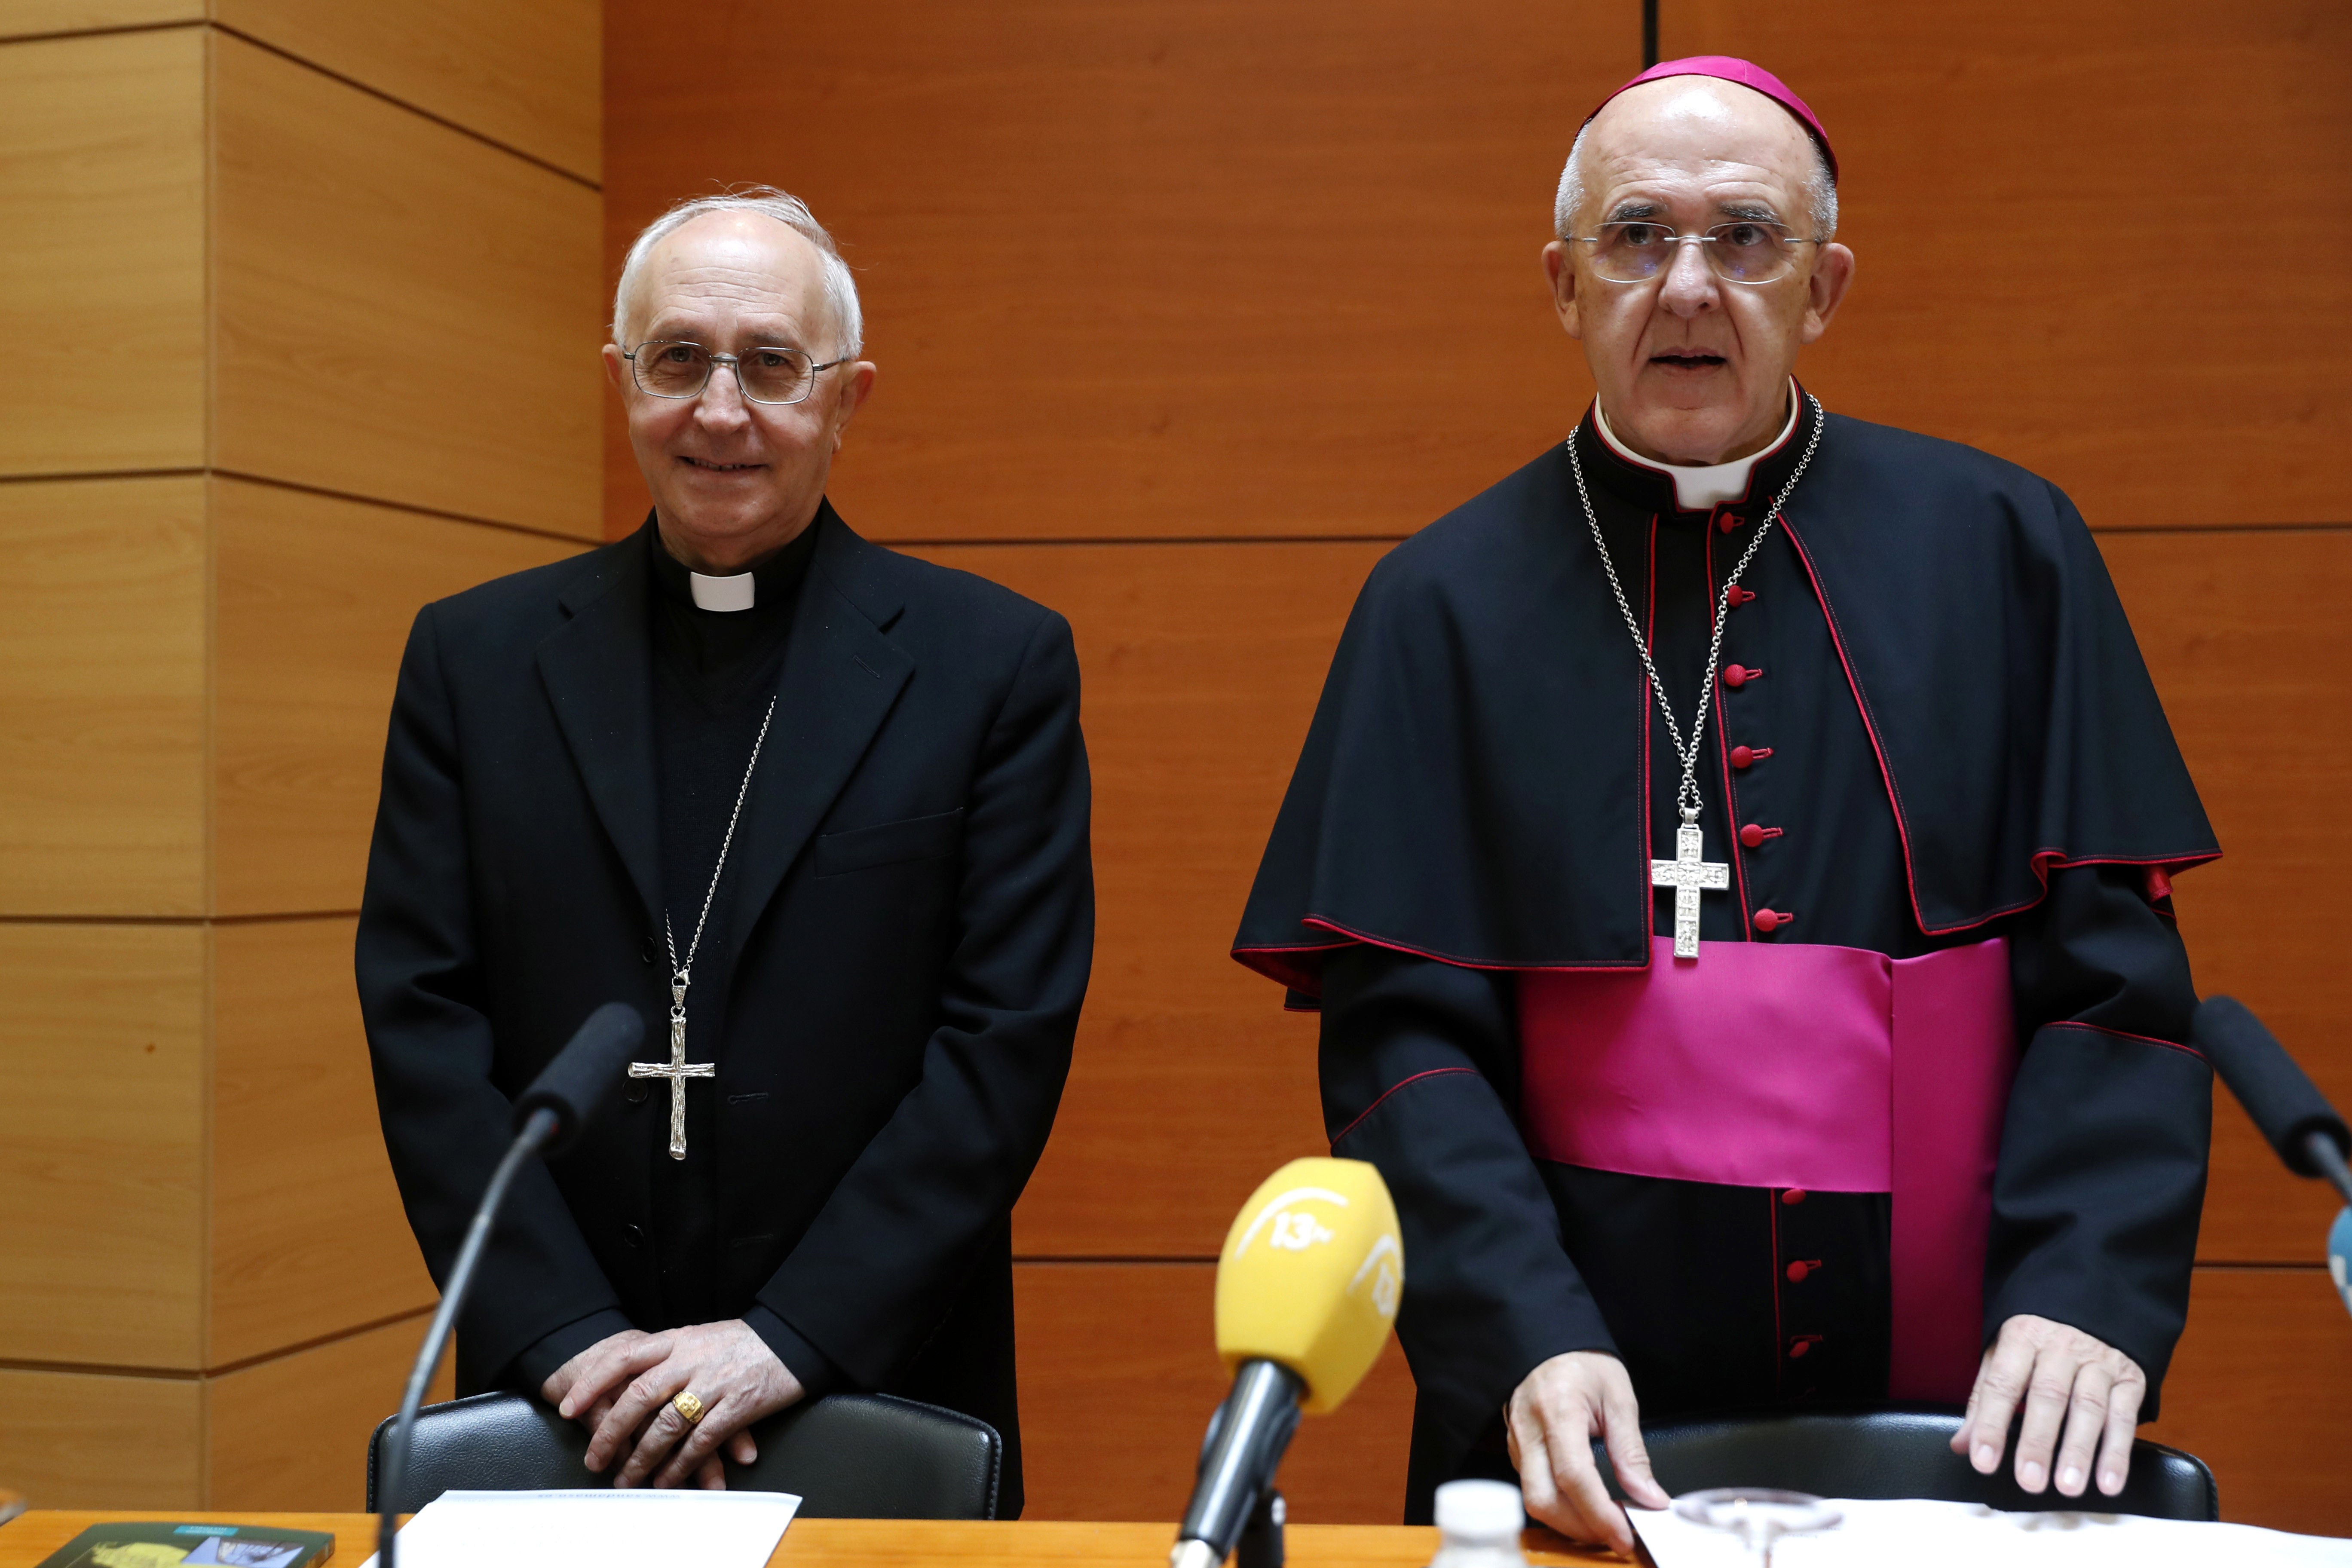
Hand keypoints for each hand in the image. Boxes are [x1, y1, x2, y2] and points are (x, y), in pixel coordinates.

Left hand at [547, 1320, 806, 1489]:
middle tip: (594, 1460)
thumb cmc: (745, 1341)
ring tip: (627, 1480)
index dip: (592, 1383)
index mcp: (677, 1340)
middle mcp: (690, 1360)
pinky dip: (680, 1465)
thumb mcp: (701, 1337)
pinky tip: (668, 1480)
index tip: (569, 1408)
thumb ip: (670, 1356)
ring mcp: (713, 1383)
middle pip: (638, 1396)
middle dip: (611, 1432)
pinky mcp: (736, 1406)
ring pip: (666, 1424)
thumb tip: (634, 1378)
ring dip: (643, 1458)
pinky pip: (700, 1442)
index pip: (624, 1357)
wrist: (793, 1337)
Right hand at [1504, 1351, 1668, 1554]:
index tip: (1624, 1534)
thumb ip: (1632, 1451)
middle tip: (1617, 1535)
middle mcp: (1529, 1430)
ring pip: (1534, 1500)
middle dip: (1581, 1528)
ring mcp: (1516, 1442)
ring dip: (1571, 1523)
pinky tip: (1585, 1506)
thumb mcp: (1618, 1398)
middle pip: (1543, 1499)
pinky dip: (1560, 1507)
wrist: (1547, 1343)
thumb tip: (1650, 1497)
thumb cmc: (1583, 1363)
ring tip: (1605, 1523)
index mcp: (1558, 1410)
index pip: (1573, 1475)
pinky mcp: (1515, 1451)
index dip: (1599, 1513)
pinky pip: (1533, 1489)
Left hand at [1951, 1313, 2144, 1498]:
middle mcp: (2061, 1347)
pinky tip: (2108, 1483)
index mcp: (2022, 1337)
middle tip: (2029, 1481)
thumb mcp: (2004, 1355)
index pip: (2002, 1384)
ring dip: (2079, 1451)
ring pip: (2089, 1407)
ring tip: (2068, 1487)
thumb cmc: (2038, 1339)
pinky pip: (2124, 1416)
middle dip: (2038, 1442)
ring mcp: (2099, 1361)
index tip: (1983, 1461)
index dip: (1991, 1424)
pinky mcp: (2131, 1378)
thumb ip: (1983, 1401)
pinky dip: (2118, 1452)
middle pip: (2048, 1395)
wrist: (2096, 1300)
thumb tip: (1961, 1445)